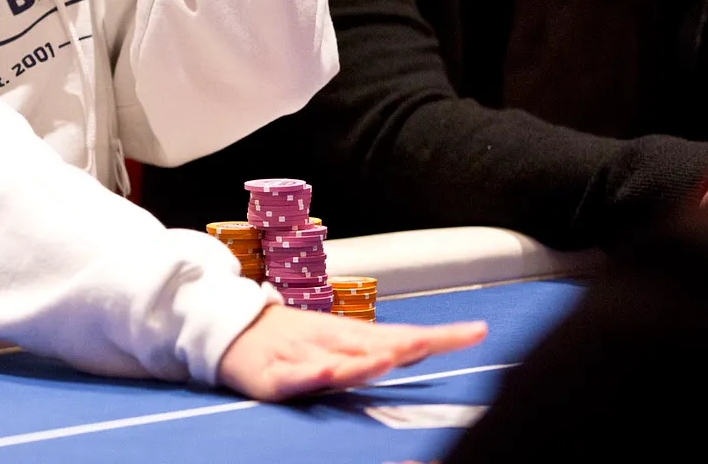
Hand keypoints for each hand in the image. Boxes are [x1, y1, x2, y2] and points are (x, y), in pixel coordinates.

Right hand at [217, 303, 486, 401]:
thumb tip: (419, 348)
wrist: (229, 331)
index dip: (441, 336)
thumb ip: (375, 349)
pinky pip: (296, 376)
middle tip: (448, 338)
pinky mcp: (275, 376)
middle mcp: (333, 342)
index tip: (478, 330)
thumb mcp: (336, 342)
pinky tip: (326, 371)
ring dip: (368, 358)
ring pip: (340, 359)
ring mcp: (303, 356)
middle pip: (380, 343)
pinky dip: (311, 372)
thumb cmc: (289, 340)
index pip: (404, 335)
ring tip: (396, 355)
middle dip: (413, 343)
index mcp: (352, 336)